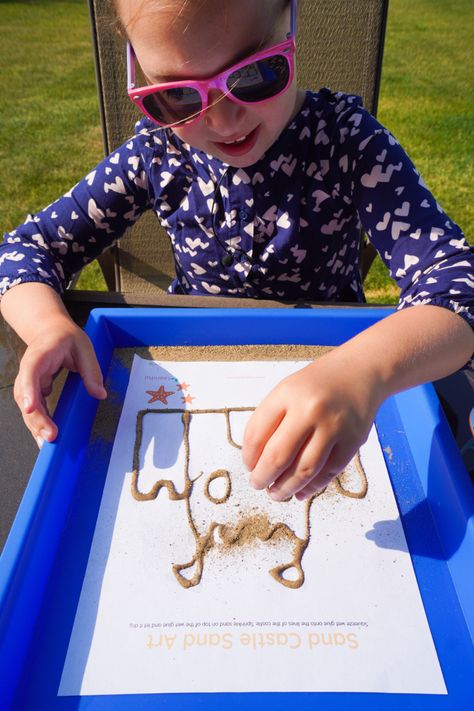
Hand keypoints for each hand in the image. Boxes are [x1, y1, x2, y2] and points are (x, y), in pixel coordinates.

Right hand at [13, 319, 105, 446]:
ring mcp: (28, 381)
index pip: (30, 372)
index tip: (30, 407)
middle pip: (25, 395)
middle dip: (36, 418)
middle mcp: (29, 369)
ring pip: (26, 406)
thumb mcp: (84, 347)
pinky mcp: (33, 390)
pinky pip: (33, 408)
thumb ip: (91, 369)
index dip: (28, 389)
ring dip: (36, 425)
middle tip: (50, 436)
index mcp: (40, 354)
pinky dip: (39, 423)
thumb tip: (99, 394)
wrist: (50, 331)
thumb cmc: (66, 337)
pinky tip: (46, 437)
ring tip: (48, 443)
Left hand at [242, 349, 381, 499]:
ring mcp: (334, 426)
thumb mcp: (287, 390)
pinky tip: (301, 491)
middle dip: (263, 478)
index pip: (257, 434)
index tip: (249, 466)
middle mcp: (310, 410)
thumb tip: (256, 461)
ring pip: (304, 470)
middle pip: (278, 457)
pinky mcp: (354, 441)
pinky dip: (313, 486)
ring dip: (286, 488)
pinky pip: (329, 472)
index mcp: (287, 394)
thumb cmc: (318, 384)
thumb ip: (271, 420)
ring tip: (277, 493)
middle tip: (258, 485)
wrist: (361, 371)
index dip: (249, 457)